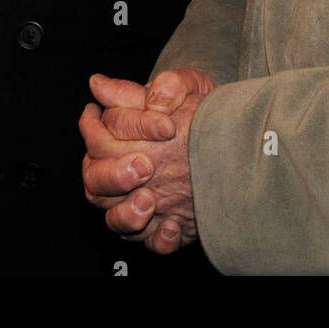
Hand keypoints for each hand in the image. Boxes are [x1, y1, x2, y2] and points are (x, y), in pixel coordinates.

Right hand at [80, 67, 216, 253]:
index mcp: (118, 134)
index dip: (130, 128)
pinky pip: (151, 243)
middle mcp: (122, 170)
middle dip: (114, 176)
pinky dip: (159, 239)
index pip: (100, 133)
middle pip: (94, 181)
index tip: (166, 126)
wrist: (234, 134)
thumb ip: (157, 84)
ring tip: (149, 200)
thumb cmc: (203, 106)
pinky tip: (173, 226)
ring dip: (127, 214)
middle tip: (145, 166)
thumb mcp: (187, 86)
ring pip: (114, 218)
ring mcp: (141, 200)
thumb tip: (102, 84)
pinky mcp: (164, 224)